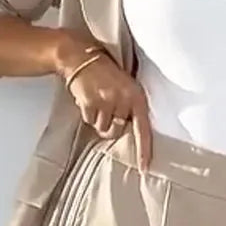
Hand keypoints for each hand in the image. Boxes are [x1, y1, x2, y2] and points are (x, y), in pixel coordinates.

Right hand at [54, 31, 151, 170]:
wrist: (81, 57)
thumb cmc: (106, 73)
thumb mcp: (126, 86)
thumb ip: (130, 107)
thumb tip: (128, 132)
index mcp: (137, 96)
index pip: (143, 129)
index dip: (143, 150)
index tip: (144, 168)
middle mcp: (124, 100)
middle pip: (117, 131)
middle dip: (109, 125)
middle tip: (105, 107)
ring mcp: (106, 101)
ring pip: (102, 128)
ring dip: (97, 118)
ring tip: (97, 100)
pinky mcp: (90, 103)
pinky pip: (89, 121)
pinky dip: (87, 113)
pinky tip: (88, 98)